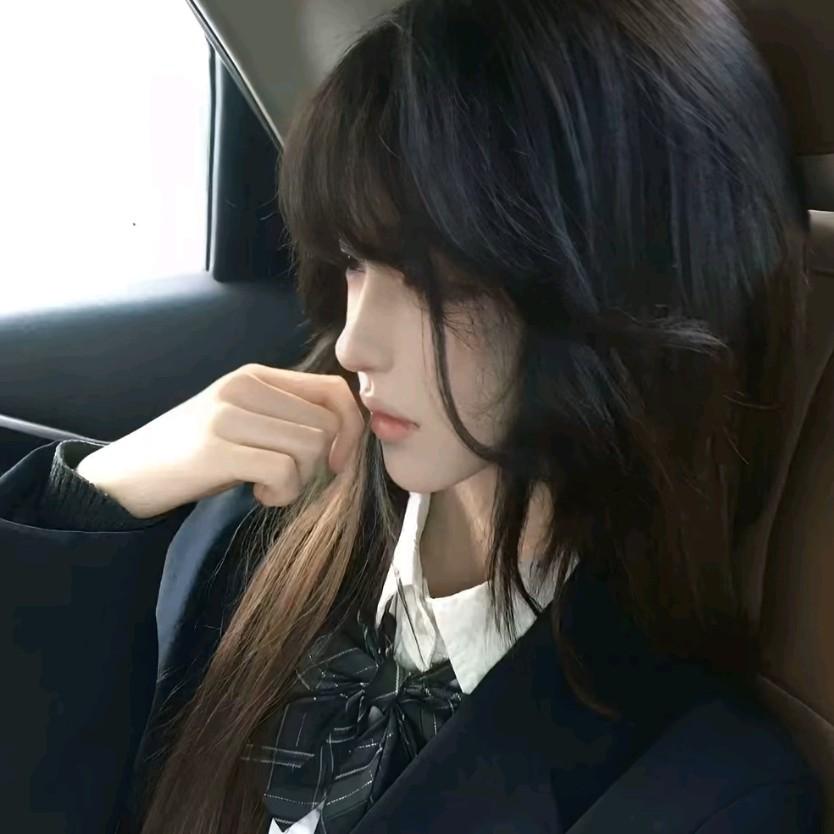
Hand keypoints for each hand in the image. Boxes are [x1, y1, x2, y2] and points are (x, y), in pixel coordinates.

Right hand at [75, 364, 364, 517]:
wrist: (124, 476)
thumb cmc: (194, 454)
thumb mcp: (244, 421)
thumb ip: (287, 416)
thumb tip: (350, 435)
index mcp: (255, 376)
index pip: (334, 390)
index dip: (351, 429)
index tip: (337, 461)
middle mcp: (243, 386)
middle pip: (328, 425)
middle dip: (321, 465)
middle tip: (289, 479)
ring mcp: (227, 415)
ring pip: (311, 447)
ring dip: (300, 481)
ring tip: (268, 486)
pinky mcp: (215, 449)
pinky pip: (284, 471)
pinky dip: (282, 493)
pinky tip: (258, 494)